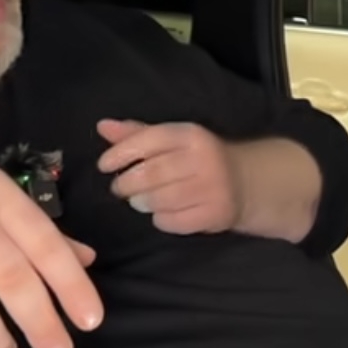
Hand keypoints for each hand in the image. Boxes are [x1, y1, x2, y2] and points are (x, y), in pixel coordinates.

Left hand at [97, 118, 240, 234]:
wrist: (244, 182)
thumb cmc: (198, 158)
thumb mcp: (173, 140)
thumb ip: (137, 134)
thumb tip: (103, 127)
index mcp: (191, 135)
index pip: (150, 140)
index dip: (122, 153)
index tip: (104, 165)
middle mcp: (204, 159)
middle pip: (152, 174)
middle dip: (127, 184)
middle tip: (120, 188)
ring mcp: (212, 188)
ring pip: (161, 200)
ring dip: (142, 202)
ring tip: (140, 200)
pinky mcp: (215, 214)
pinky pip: (174, 221)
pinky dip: (161, 219)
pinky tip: (163, 212)